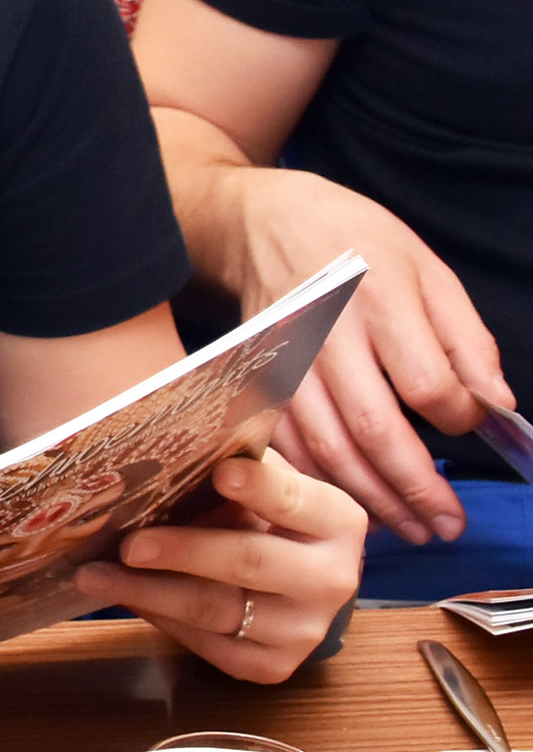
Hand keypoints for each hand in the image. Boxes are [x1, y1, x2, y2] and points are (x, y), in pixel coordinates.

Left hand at [72, 450, 366, 682]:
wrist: (300, 590)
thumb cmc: (269, 521)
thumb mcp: (264, 488)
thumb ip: (233, 470)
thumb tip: (168, 451)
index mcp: (336, 521)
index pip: (293, 500)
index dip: (259, 487)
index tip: (220, 473)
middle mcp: (332, 579)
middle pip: (249, 561)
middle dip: (182, 551)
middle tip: (127, 544)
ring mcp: (304, 629)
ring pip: (216, 609)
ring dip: (148, 591)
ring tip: (95, 575)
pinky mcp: (272, 666)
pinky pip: (206, 642)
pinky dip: (159, 617)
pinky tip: (125, 596)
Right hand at [224, 167, 509, 543]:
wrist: (265, 224)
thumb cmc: (356, 243)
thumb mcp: (427, 269)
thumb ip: (465, 337)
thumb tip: (494, 402)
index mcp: (379, 300)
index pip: (426, 383)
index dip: (458, 419)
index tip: (472, 426)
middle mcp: (326, 335)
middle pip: (373, 429)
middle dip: (415, 488)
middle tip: (447, 525)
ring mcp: (284, 360)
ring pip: (325, 447)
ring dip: (369, 498)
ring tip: (409, 527)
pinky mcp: (256, 378)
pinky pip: (285, 444)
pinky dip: (318, 482)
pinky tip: (350, 502)